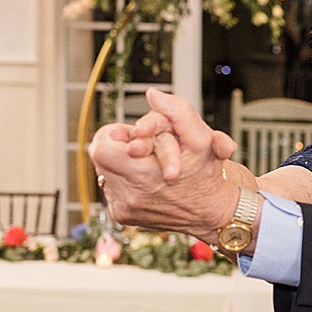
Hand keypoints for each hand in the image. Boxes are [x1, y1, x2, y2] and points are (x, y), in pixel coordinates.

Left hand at [89, 90, 239, 239]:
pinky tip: (144, 180)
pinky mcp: (123, 217)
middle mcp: (129, 196)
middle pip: (100, 159)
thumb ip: (177, 111)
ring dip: (120, 164)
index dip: (112, 135)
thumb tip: (153, 94)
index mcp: (143, 176)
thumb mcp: (200, 139)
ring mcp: (125, 209)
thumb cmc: (206, 175)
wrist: (212, 213)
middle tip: (137, 147)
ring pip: (104, 173)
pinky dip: (124, 181)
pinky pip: (111, 190)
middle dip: (117, 148)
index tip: (131, 136)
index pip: (101, 147)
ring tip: (144, 164)